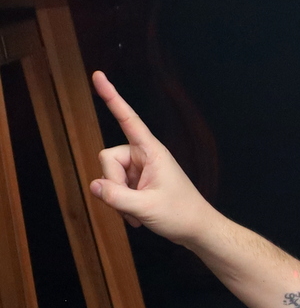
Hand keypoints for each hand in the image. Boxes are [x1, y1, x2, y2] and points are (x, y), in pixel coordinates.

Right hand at [88, 72, 215, 243]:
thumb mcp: (146, 208)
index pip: (128, 119)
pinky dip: (122, 204)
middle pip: (107, 158)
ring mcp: (141, 169)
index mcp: (152, 152)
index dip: (112, 98)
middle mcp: (145, 155)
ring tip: (139, 213)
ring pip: (109, 175)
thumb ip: (116, 196)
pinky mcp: (139, 182)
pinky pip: (116, 187)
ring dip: (118, 198)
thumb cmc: (181, 215)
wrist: (198, 231)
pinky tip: (137, 217)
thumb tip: (93, 185)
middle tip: (131, 205)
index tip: (98, 75)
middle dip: (112, 183)